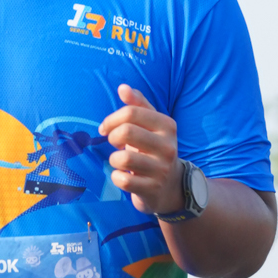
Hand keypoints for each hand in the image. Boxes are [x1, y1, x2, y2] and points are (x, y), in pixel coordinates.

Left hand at [99, 86, 182, 215]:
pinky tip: (123, 176)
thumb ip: (138, 105)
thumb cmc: (154, 150)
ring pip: (122, 158)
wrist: (171, 186)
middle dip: (112, 137)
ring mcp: (161, 169)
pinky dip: (116, 177)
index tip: (106, 128)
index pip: (131, 112)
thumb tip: (123, 88)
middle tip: (114, 143)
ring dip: (114, 159)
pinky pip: (123, 180)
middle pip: (126, 131)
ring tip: (119, 161)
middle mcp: (168, 147)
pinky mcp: (152, 189)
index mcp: (167, 126)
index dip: (112, 119)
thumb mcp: (151, 126)